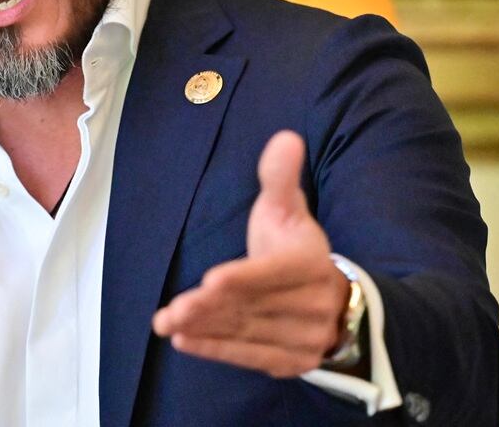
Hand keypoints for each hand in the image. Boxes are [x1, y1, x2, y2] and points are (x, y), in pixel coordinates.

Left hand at [151, 130, 350, 376]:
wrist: (330, 298)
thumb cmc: (294, 246)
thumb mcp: (287, 208)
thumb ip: (279, 177)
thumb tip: (285, 137)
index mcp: (311, 264)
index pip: (272, 273)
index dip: (243, 278)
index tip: (211, 281)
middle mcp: (312, 305)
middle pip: (253, 306)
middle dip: (211, 308)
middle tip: (175, 309)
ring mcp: (303, 338)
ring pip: (246, 332)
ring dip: (205, 330)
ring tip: (168, 323)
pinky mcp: (290, 361)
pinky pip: (249, 357)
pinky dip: (215, 350)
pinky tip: (183, 341)